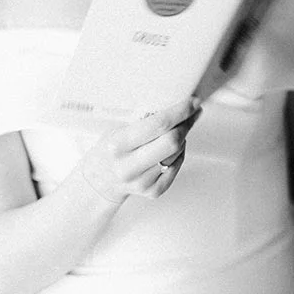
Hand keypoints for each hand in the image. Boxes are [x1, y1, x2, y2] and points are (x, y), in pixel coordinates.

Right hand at [79, 97, 201, 202]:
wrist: (100, 181)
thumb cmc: (111, 150)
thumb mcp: (118, 129)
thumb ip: (144, 120)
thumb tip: (176, 104)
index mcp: (118, 145)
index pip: (158, 124)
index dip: (180, 112)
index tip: (193, 102)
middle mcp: (128, 166)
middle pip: (172, 142)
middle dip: (186, 124)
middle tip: (193, 113)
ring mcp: (141, 182)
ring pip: (177, 153)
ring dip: (182, 138)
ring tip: (174, 131)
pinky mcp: (153, 191)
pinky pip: (177, 167)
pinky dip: (178, 155)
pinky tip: (169, 150)